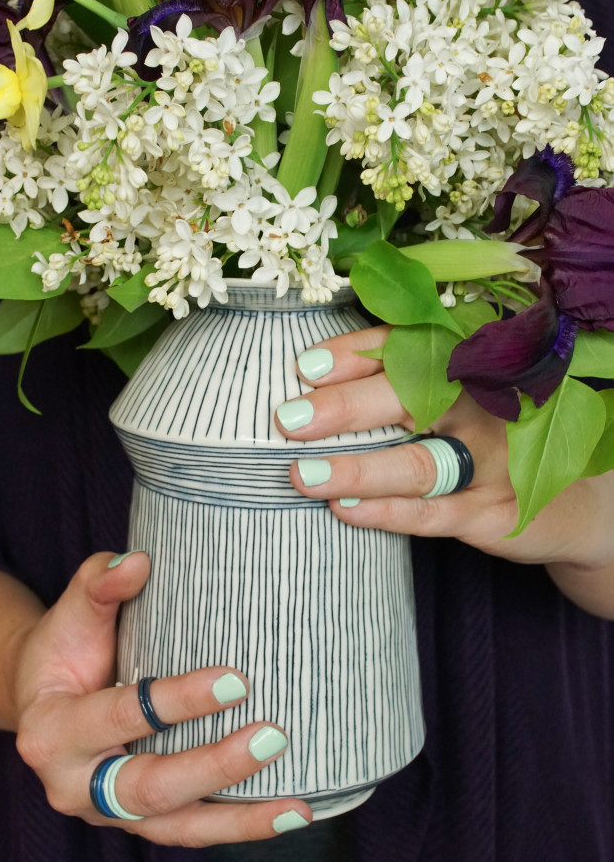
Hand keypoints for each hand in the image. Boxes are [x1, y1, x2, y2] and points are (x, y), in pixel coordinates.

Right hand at [14, 551, 310, 845]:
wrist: (46, 699)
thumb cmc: (65, 649)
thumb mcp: (71, 613)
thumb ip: (100, 583)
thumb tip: (139, 561)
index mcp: (51, 733)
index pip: (121, 717)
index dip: (178, 701)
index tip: (236, 680)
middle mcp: (76, 786)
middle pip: (150, 787)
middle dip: (214, 766)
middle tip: (272, 736)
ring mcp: (110, 813)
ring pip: (178, 828)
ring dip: (239, 819)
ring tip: (297, 807)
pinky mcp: (141, 823)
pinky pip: (192, 832)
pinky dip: (240, 826)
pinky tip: (291, 813)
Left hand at [276, 326, 613, 571]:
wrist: (573, 501)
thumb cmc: (495, 435)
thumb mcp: (463, 397)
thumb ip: (408, 380)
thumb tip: (313, 382)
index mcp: (471, 364)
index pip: (410, 347)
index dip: (357, 354)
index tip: (306, 367)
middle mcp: (484, 404)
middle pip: (409, 399)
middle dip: (344, 409)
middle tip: (288, 420)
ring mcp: (492, 460)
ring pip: (415, 463)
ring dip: (355, 468)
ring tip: (301, 474)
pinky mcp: (494, 512)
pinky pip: (432, 513)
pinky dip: (386, 512)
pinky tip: (344, 509)